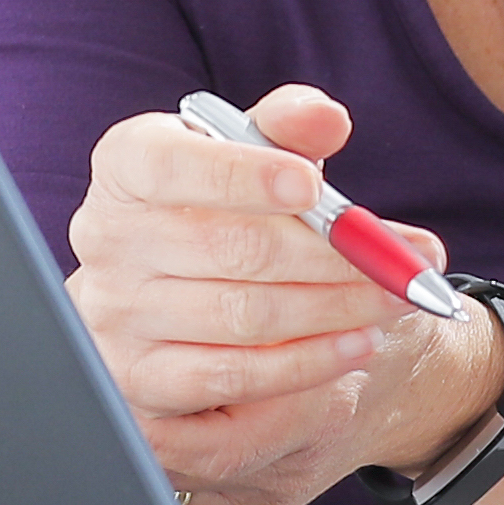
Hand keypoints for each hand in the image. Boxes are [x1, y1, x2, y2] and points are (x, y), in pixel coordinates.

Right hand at [67, 86, 489, 504]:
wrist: (207, 290)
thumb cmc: (238, 209)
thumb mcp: (263, 158)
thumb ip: (291, 128)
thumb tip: (324, 119)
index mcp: (124, 168)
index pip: (166, 165)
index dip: (241, 175)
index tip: (313, 186)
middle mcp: (105, 242)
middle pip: (227, 250)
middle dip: (330, 259)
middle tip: (398, 266)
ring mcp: (114, 320)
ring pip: (239, 319)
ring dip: (332, 313)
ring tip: (392, 304)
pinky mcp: (137, 385)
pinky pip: (230, 381)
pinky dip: (304, 366)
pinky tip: (354, 347)